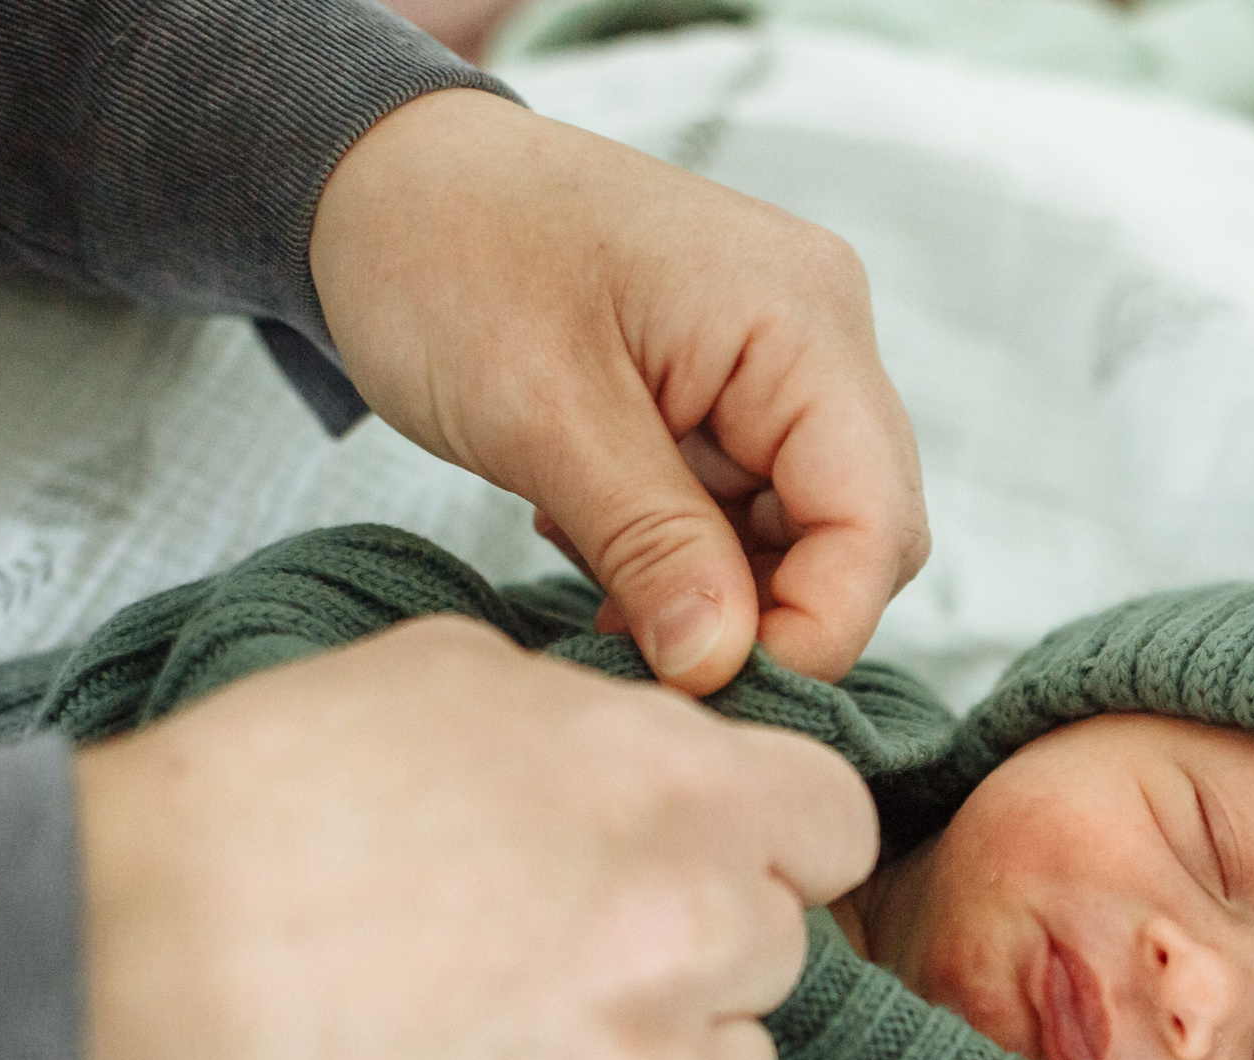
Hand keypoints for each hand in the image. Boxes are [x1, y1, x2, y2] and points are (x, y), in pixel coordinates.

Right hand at [73, 617, 876, 1059]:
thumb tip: (658, 757)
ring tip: (508, 1042)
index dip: (776, 846)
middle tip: (554, 954)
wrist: (122, 961)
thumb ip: (605, 722)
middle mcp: (696, 931)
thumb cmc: (266, 806)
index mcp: (685, 789)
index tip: (719, 866)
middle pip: (776, 956)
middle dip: (691, 952)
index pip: (837, 828)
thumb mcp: (457, 675)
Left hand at [309, 89, 929, 691]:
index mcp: (800, 318)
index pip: (874, 521)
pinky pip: (755, 507)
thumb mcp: (542, 413)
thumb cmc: (446, 251)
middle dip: (764, 613)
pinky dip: (689, 553)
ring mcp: (786, 361)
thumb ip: (651, 542)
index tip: (705, 690)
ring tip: (602, 577)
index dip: (813, 629)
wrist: (379, 174)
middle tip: (646, 651)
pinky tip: (602, 539)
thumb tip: (720, 665)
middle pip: (861, 534)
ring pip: (809, 534)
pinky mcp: (742, 389)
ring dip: (718, 588)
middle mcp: (821, 334)